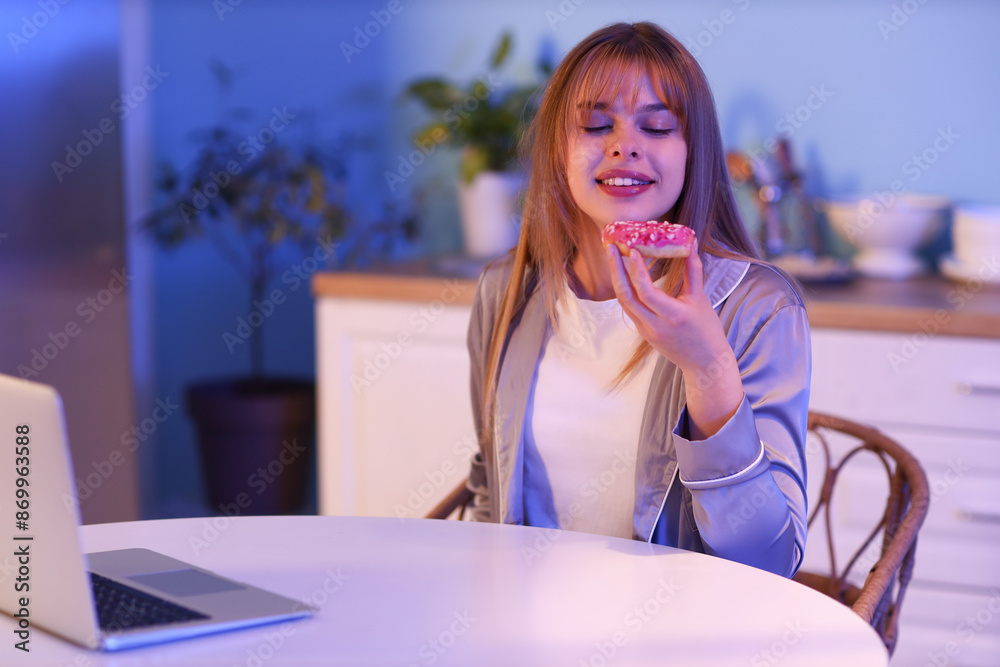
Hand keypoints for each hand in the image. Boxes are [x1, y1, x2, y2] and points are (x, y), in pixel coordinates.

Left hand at [606, 240, 743, 437]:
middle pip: (625, 296)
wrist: (704, 363)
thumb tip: (692, 243)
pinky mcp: (642, 332)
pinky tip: (624, 273)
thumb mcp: (701, 299)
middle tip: (612, 247)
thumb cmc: (706, 330)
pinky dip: (625, 289)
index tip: (634, 250)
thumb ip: (693, 270)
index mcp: (673, 316)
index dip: (638, 270)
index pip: (646, 292)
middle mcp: (654, 325)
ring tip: (615, 256)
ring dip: (617, 278)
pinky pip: (629, 307)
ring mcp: (645, 330)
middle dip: (616, 270)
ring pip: (623, 302)